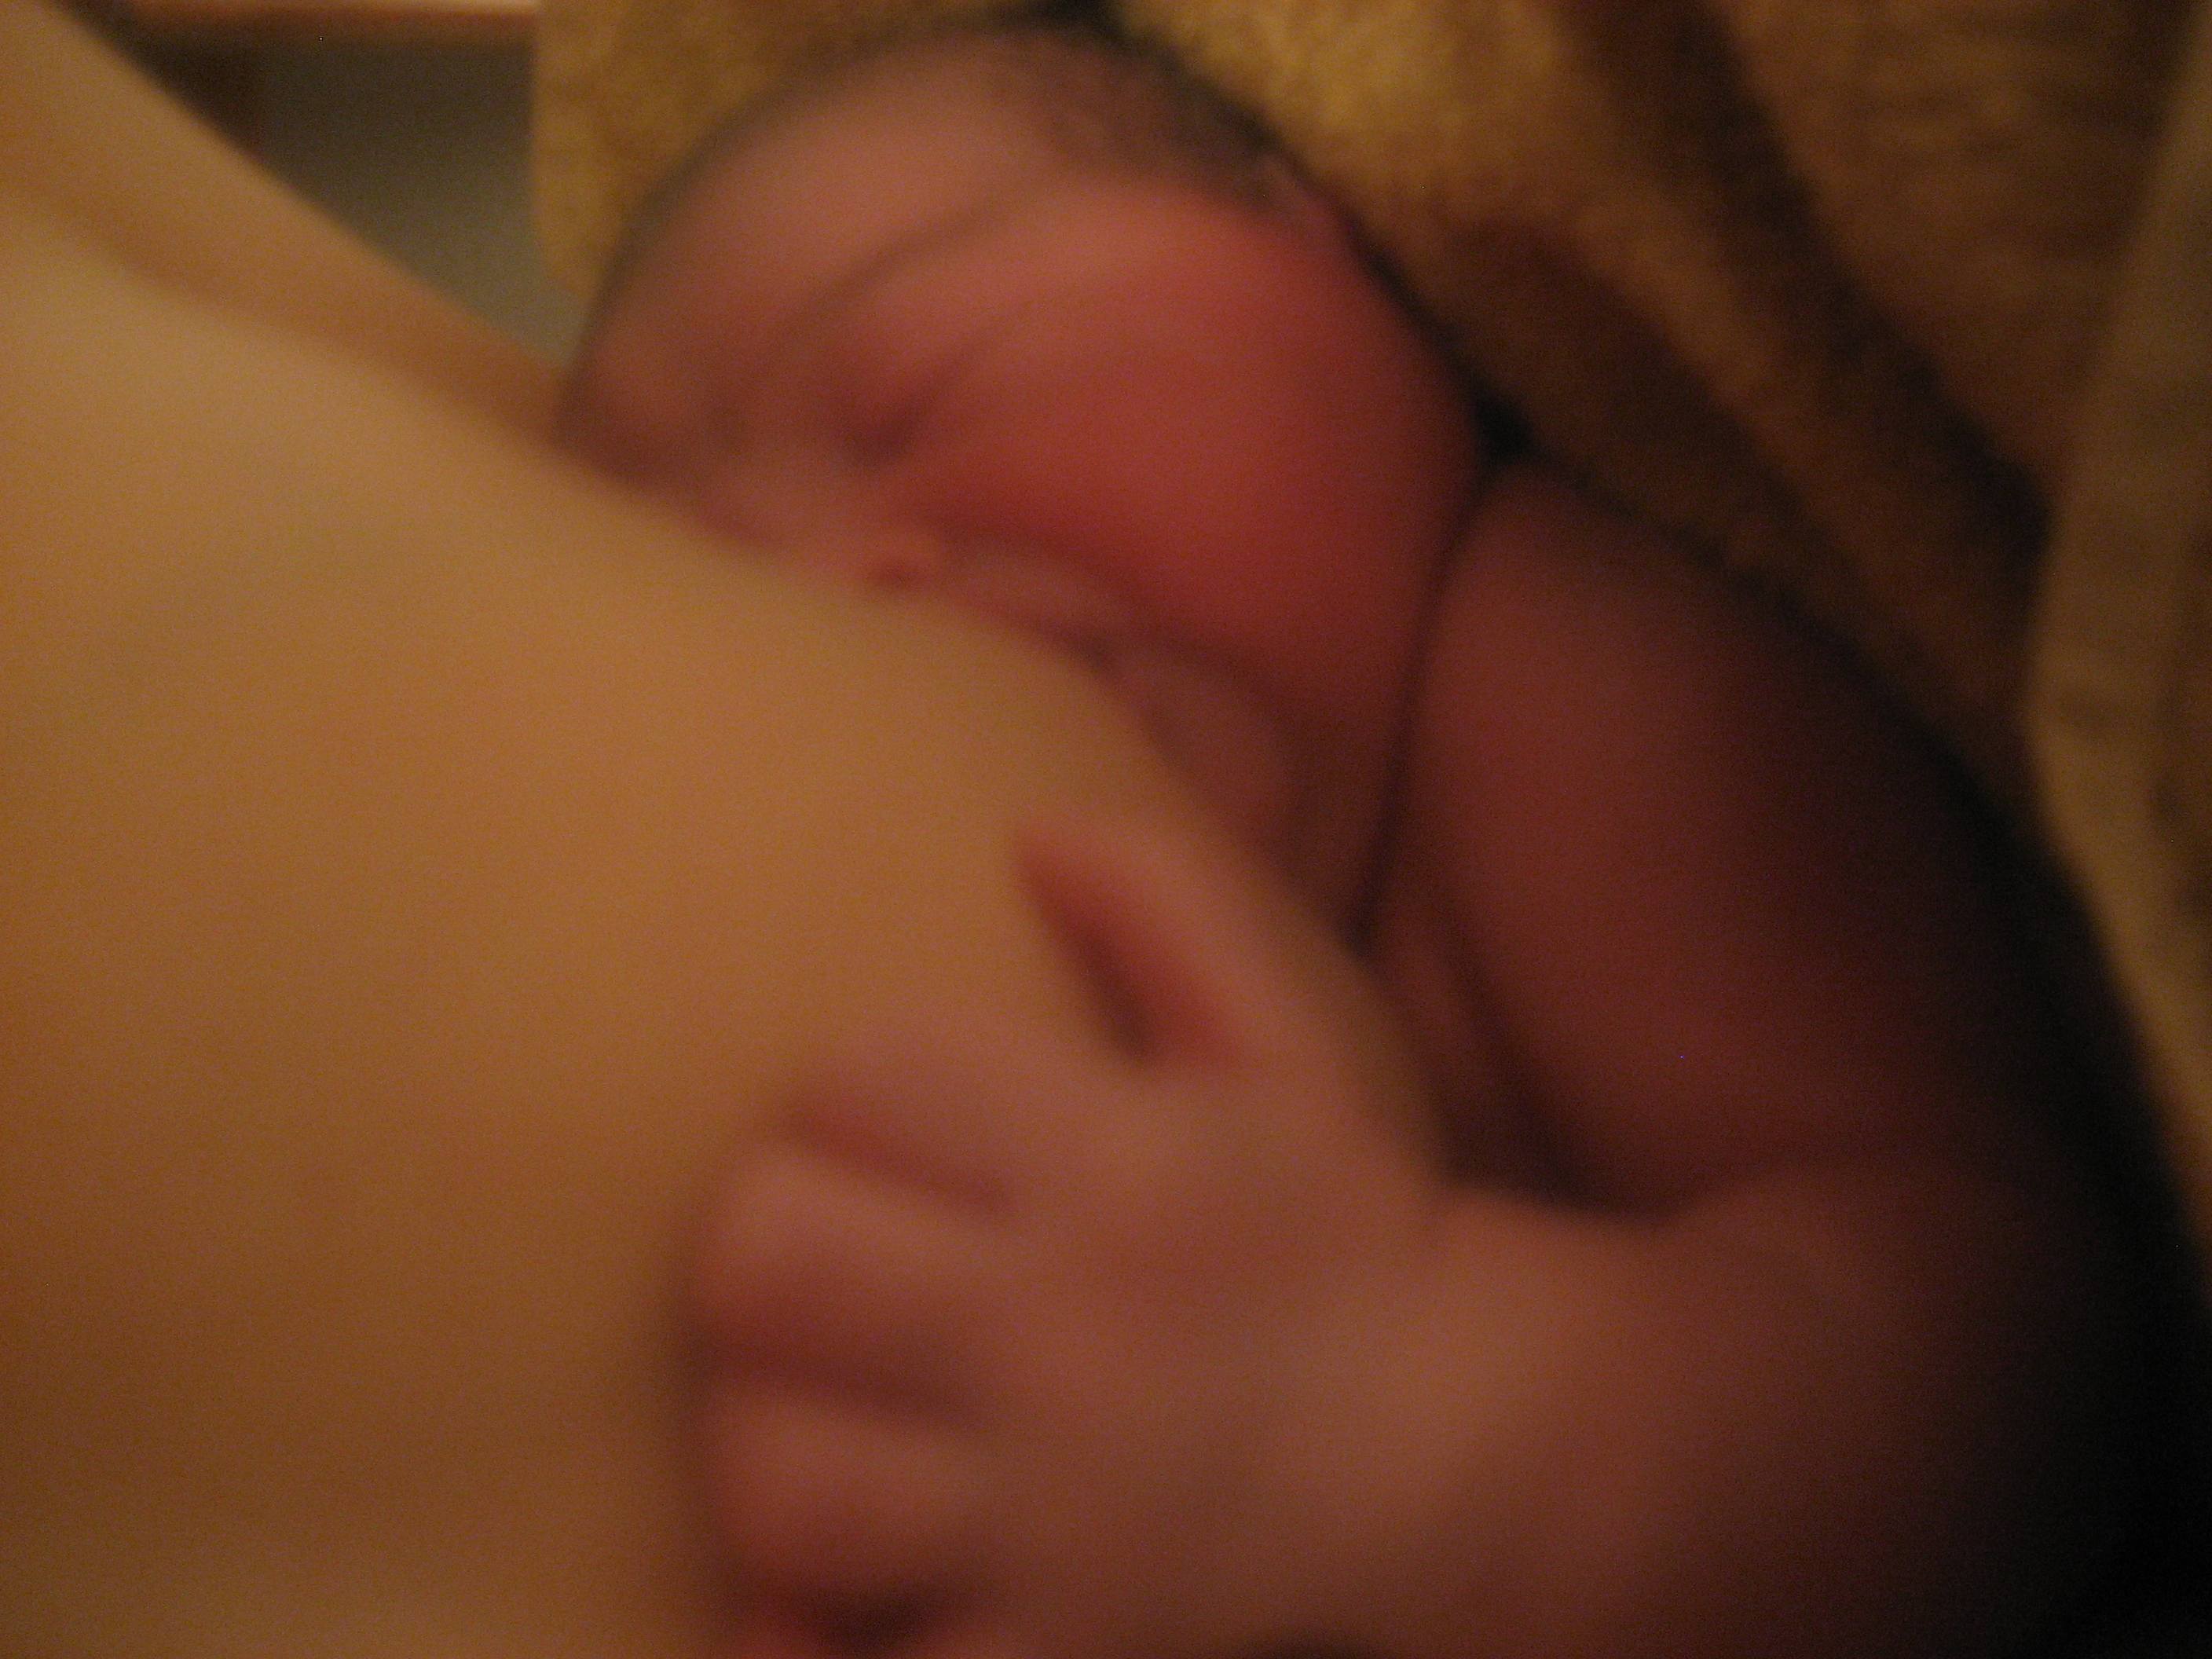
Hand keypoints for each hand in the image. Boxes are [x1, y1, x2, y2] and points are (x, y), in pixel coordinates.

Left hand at [691, 815, 1444, 1658]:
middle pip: (770, 1264)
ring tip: (817, 1413)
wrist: (1475, 1451)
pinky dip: (812, 1655)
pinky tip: (808, 1615)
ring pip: (779, 1475)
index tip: (885, 1129)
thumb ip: (1174, 905)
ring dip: (766, 1438)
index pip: (862, 1078)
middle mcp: (1060, 1333)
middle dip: (758, 1247)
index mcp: (1111, 1165)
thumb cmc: (1355, 1225)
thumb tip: (1030, 830)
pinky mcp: (1053, 1650)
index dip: (843, 1092)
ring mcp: (1047, 1513)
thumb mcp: (1295, 1039)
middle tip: (812, 1264)